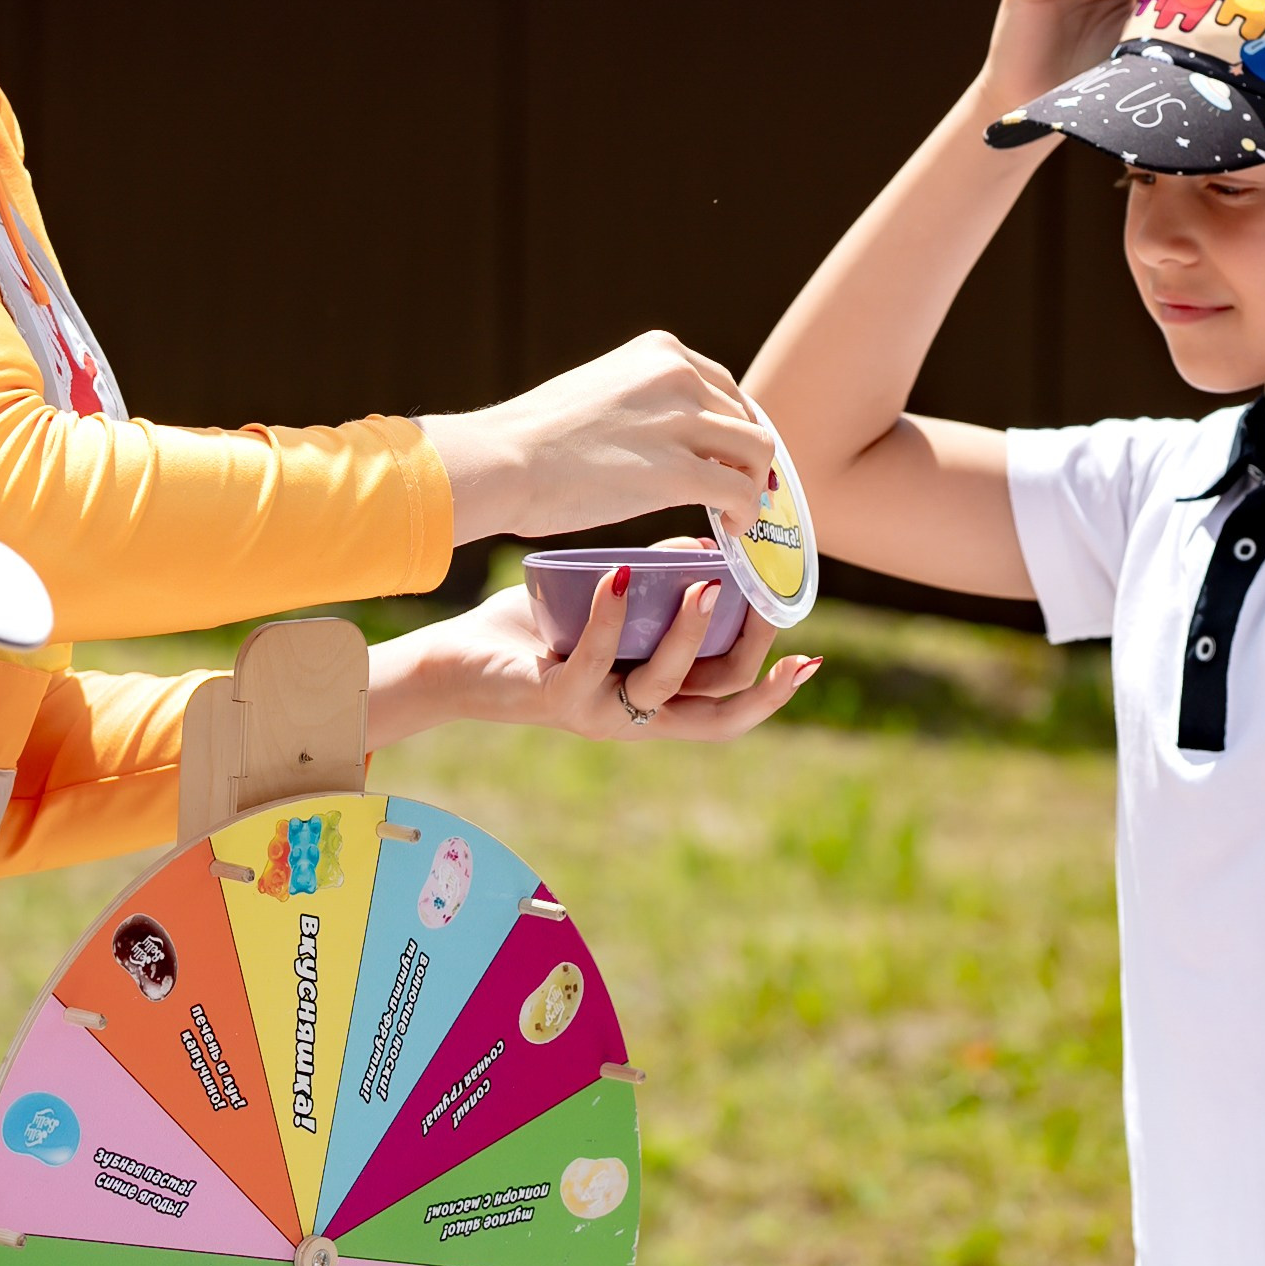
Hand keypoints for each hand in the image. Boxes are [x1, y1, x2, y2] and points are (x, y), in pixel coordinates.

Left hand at [370, 571, 819, 745]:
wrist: (456, 661)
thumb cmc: (537, 630)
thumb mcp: (609, 604)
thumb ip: (660, 582)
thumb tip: (712, 547)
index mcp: (655, 702)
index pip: (730, 707)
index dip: (773, 691)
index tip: (808, 655)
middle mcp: (634, 718)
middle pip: (716, 710)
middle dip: (752, 662)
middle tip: (764, 604)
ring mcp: (597, 714)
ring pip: (664, 686)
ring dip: (689, 633)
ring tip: (704, 582)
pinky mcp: (555, 699)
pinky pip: (594, 662)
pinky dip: (611, 618)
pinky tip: (620, 576)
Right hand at [420, 332, 775, 541]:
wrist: (501, 461)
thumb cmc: (532, 437)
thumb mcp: (598, 390)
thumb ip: (640, 401)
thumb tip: (663, 435)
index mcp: (659, 351)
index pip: (724, 388)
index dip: (732, 429)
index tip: (725, 459)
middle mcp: (678, 375)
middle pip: (746, 419)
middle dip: (744, 460)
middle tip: (730, 494)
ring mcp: (680, 421)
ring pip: (757, 453)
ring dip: (752, 487)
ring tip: (732, 514)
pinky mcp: (677, 472)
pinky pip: (740, 493)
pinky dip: (744, 514)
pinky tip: (729, 530)